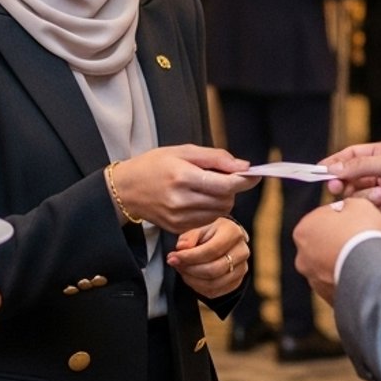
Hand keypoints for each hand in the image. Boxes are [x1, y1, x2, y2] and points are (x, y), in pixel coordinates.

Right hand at [110, 145, 260, 233]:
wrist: (126, 189)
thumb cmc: (155, 165)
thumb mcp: (183, 151)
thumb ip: (216, 158)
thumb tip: (244, 166)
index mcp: (182, 176)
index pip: (225, 184)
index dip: (244, 180)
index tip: (254, 175)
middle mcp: (181, 200)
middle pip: (226, 199)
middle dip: (232, 188)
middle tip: (223, 177)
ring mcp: (179, 218)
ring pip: (220, 212)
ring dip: (223, 200)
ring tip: (208, 188)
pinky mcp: (178, 229)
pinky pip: (208, 221)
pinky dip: (211, 210)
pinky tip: (198, 200)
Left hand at [166, 217, 249, 299]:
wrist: (224, 241)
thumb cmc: (209, 234)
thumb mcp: (198, 229)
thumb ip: (189, 237)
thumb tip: (182, 247)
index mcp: (233, 233)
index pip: (211, 250)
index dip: (190, 256)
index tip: (173, 257)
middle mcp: (242, 251)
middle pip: (214, 269)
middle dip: (190, 269)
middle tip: (174, 264)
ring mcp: (242, 269)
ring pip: (213, 283)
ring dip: (192, 280)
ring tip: (181, 270)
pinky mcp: (237, 282)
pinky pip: (215, 292)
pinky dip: (198, 287)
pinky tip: (190, 277)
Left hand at [292, 197, 380, 302]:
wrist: (372, 270)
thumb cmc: (362, 232)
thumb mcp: (358, 204)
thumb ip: (348, 204)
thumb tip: (349, 208)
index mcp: (303, 230)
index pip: (325, 218)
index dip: (345, 216)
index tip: (360, 219)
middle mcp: (302, 257)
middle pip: (325, 243)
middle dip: (342, 240)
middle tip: (363, 238)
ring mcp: (314, 280)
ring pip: (331, 265)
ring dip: (345, 261)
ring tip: (367, 257)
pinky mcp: (329, 298)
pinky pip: (341, 283)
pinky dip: (350, 279)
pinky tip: (365, 274)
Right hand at [322, 140, 380, 237]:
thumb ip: (360, 166)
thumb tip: (331, 168)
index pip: (351, 157)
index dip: (334, 164)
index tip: (319, 172)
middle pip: (350, 179)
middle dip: (344, 184)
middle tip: (337, 189)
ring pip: (360, 198)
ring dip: (366, 197)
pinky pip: (372, 215)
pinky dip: (377, 211)